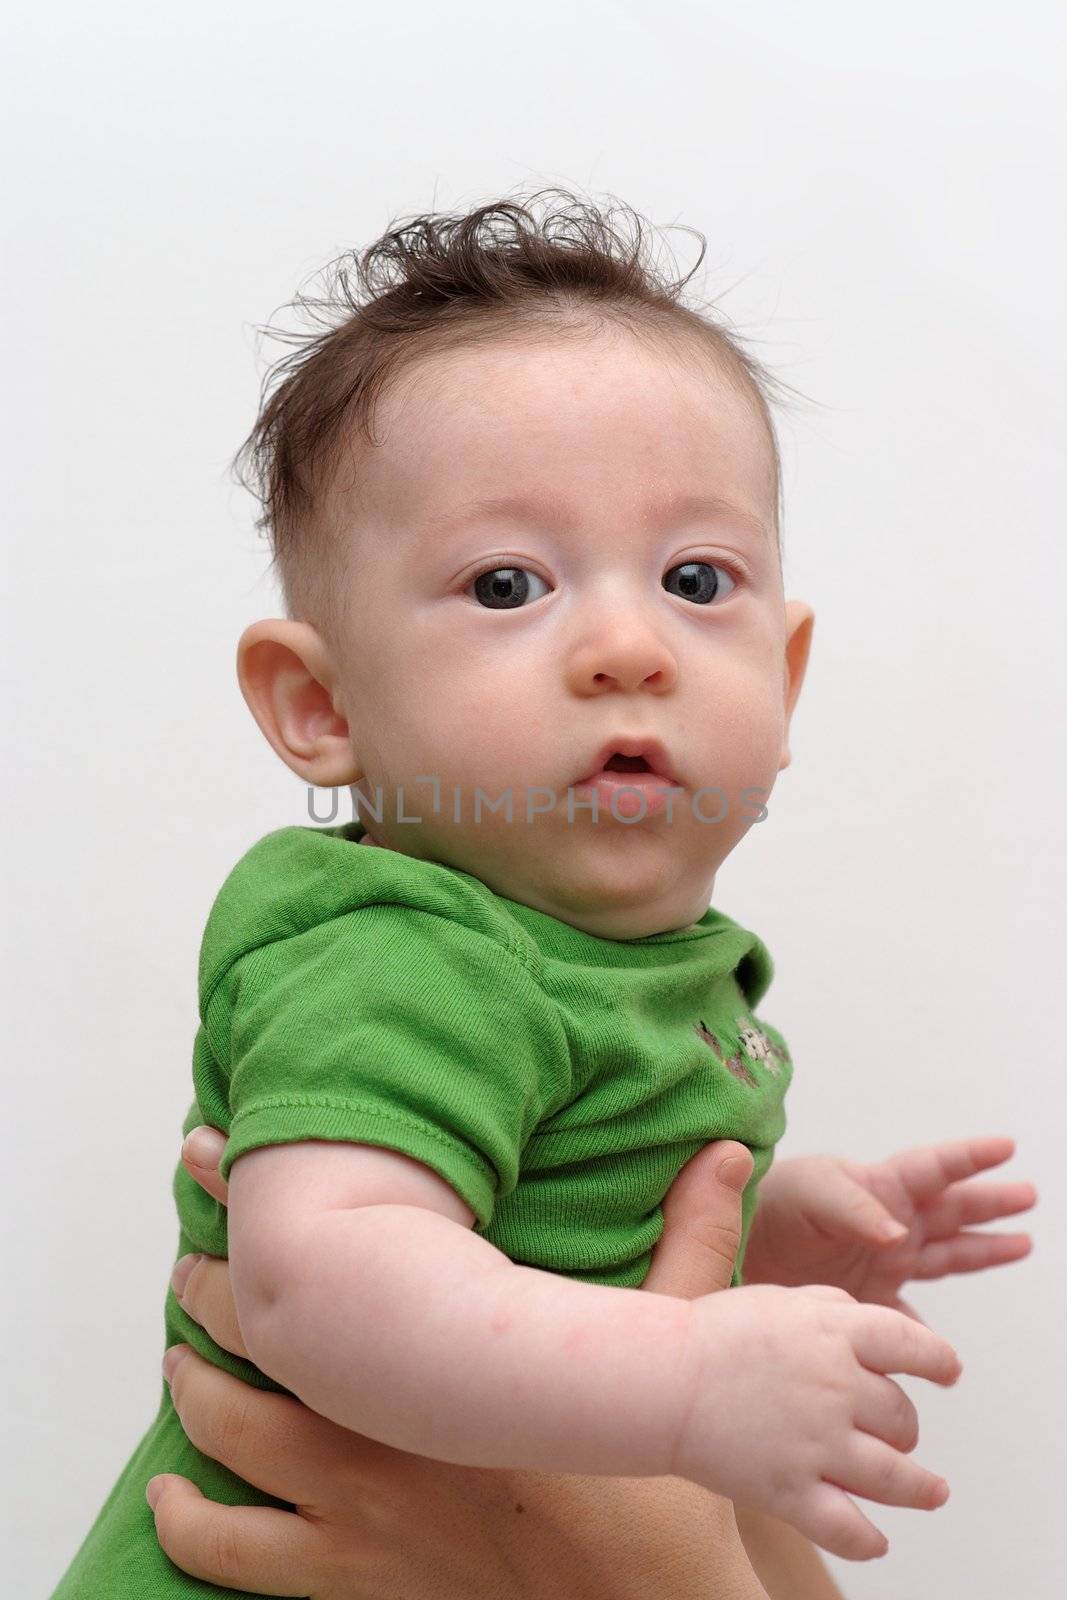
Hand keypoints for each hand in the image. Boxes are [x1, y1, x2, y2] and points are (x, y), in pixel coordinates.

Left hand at [148, 1130, 773, 1598]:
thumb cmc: (652, 1485)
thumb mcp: (672, 1348)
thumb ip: (692, 1241)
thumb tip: (730, 1148)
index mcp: (443, 1368)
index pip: (333, 1263)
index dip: (258, 1202)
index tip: (210, 1154)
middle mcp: (380, 1438)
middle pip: (250, 1347)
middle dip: (208, 1292)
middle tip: (194, 1256)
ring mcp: (356, 1520)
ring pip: (228, 1446)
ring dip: (193, 1395)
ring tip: (181, 1358)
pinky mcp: (353, 1587)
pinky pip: (240, 1560)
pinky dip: (195, 1526)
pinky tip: (177, 1502)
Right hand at [673, 1277, 963, 1560]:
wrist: (659, 1376)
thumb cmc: (710, 1333)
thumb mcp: (776, 1297)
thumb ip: (827, 1304)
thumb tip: (862, 1318)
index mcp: (835, 1332)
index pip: (913, 1346)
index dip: (939, 1362)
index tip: (948, 1373)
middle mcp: (837, 1388)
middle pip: (903, 1417)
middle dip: (905, 1427)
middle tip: (895, 1432)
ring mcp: (817, 1443)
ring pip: (896, 1478)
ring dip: (920, 1488)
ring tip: (933, 1492)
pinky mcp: (791, 1490)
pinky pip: (849, 1529)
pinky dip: (869, 1541)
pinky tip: (876, 1540)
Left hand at [742, 1135, 1037, 1321]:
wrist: (722, 1254)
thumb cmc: (761, 1208)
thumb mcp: (807, 1194)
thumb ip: (852, 1207)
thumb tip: (897, 1234)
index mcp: (875, 1187)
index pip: (933, 1168)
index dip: (970, 1157)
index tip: (1004, 1146)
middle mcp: (885, 1221)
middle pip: (951, 1209)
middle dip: (990, 1202)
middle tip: (1028, 1194)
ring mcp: (879, 1262)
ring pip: (944, 1254)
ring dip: (981, 1249)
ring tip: (1021, 1243)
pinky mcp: (865, 1300)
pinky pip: (907, 1320)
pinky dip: (925, 1338)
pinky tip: (943, 1355)